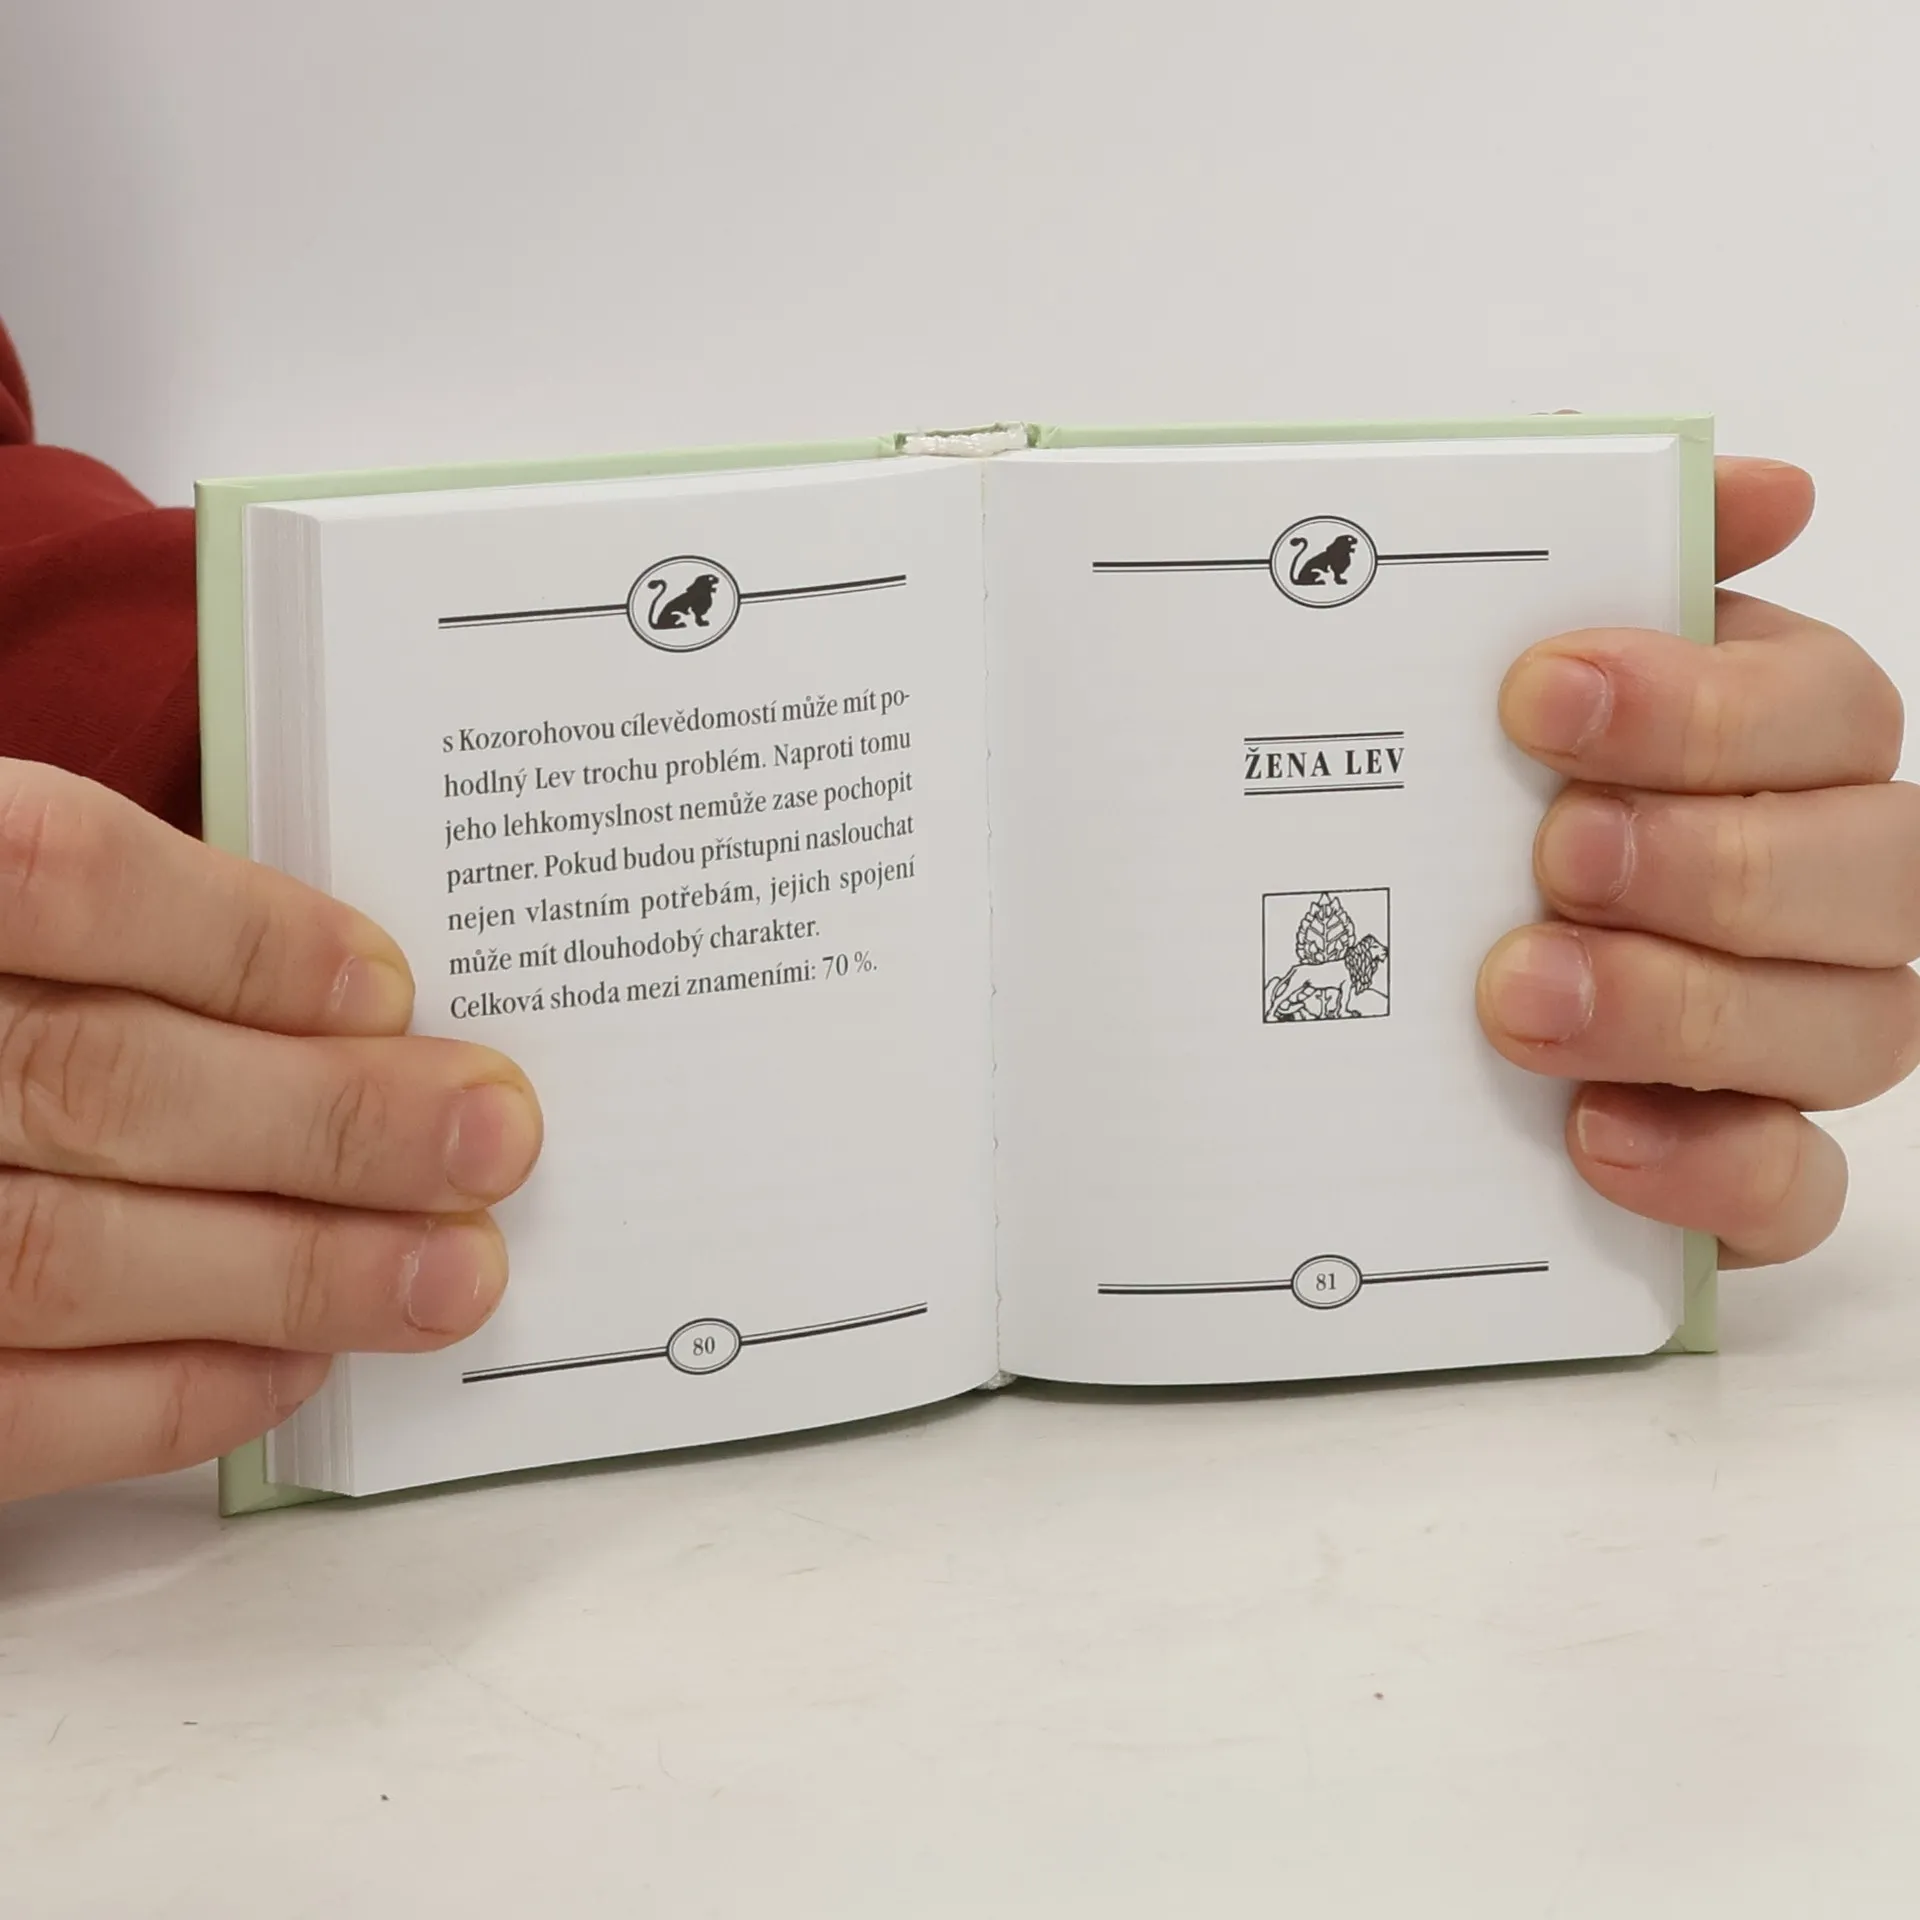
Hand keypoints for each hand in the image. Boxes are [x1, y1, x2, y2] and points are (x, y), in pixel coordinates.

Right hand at [0, 761, 542, 1501]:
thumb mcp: (22, 927)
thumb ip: (129, 938)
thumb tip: (358, 1012)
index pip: (61, 879)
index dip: (243, 937)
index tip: (390, 988)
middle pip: (100, 1084)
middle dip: (332, 1120)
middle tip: (493, 1139)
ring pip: (71, 1256)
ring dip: (298, 1270)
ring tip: (452, 1272)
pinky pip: (14, 1410)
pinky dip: (171, 1396)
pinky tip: (298, 1363)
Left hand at [1479, 458, 1919, 1266]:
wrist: (1330, 980)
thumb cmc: (1433, 798)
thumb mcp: (1466, 657)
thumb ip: (1596, 547)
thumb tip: (1764, 489)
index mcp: (1759, 746)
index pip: (1828, 708)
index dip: (1708, 704)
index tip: (1543, 696)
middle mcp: (1809, 886)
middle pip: (1881, 866)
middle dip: (1715, 857)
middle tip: (1555, 855)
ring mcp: (1788, 1035)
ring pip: (1857, 1027)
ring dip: (1689, 1006)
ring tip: (1521, 996)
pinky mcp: (1738, 1167)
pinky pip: (1796, 1190)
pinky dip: (1712, 1171)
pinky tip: (1592, 1138)